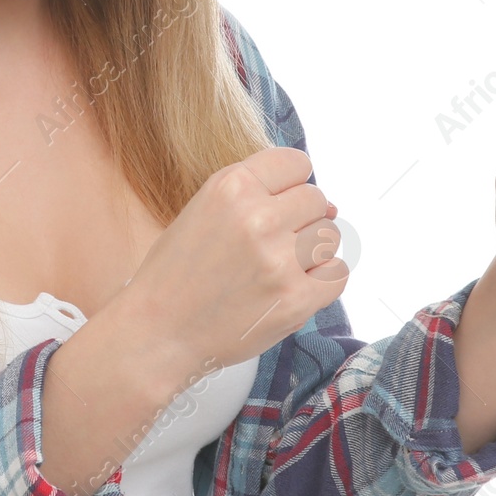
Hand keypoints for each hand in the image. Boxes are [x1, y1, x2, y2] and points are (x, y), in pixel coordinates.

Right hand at [123, 146, 346, 375]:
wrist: (158, 332)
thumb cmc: (177, 273)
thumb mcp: (203, 210)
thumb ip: (257, 196)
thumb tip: (330, 205)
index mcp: (230, 186)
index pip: (295, 163)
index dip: (290, 184)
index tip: (279, 204)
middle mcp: (258, 217)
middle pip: (317, 199)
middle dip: (301, 219)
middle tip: (272, 244)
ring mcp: (279, 260)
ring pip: (330, 235)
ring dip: (311, 250)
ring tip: (278, 267)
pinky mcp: (295, 300)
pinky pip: (337, 274)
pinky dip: (322, 281)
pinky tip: (293, 286)